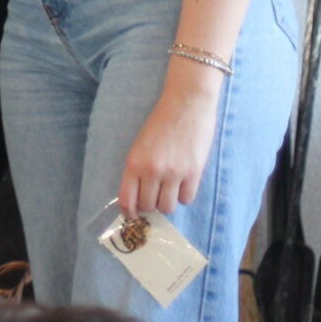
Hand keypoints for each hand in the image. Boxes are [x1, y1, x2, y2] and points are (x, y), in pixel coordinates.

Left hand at [118, 72, 219, 215]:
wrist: (186, 105)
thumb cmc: (160, 123)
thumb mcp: (140, 145)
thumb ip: (138, 169)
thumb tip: (138, 196)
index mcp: (133, 163)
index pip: (127, 199)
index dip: (129, 212)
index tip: (133, 215)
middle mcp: (151, 171)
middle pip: (148, 206)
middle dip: (150, 206)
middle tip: (154, 198)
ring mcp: (173, 173)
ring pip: (167, 207)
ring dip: (167, 203)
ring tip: (169, 190)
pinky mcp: (193, 173)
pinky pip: (187, 199)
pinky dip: (184, 195)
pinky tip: (183, 183)